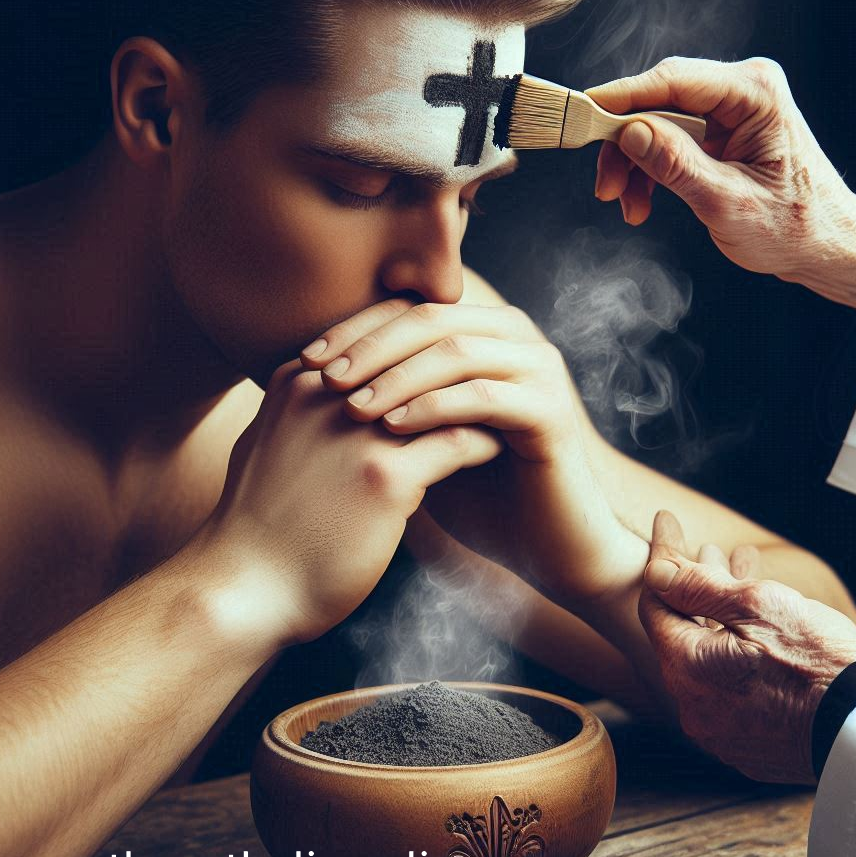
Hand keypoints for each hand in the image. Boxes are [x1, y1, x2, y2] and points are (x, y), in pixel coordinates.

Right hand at [196, 357, 501, 645]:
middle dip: (460, 363)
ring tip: (511, 407)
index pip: (381, 337)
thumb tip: (331, 393)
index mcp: (299, 380)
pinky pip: (457, 442)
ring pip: (444, 393)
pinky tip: (505, 449)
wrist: (243, 591)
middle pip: (416, 355)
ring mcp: (355, 432)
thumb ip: (301, 410)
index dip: (427, 345)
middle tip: (500, 374)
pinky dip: (486, 442)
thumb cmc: (256, 528)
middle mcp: (326, 393)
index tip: (462, 358)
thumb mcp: (267, 445)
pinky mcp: (384, 476)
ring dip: (481, 399)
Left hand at [299, 298, 647, 607]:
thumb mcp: (424, 438)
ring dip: (395, 376)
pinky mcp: (550, 410)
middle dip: (370, 347)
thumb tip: (314, 377)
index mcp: (484, 332)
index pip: (409, 310)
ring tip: (349, 406)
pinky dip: (432, 408)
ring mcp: (539, 370)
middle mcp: (516, 338)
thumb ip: (389, 398)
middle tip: (323, 377)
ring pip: (454, 351)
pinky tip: (391, 429)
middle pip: (429, 318)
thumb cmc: (479, 494)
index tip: (304, 360)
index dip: (355, 330)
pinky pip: (481, 396)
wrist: (548, 546)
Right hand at [587, 57, 855, 311]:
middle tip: (605, 186)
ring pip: (656, 123)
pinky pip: (667, 141)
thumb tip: (631, 133)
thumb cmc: (794, 227)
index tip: (582, 111)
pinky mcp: (719, 132)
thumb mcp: (728, 203)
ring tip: (627, 206)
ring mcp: (729, 110)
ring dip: (633, 165)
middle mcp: (742, 91)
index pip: (674, 80)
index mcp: (755, 94)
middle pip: (658, 100)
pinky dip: (648, 171)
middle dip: (624, 145)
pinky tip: (641, 202)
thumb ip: (678, 166)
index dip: (622, 96)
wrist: (824, 248)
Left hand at [638, 510, 855, 784]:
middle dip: (698, 587)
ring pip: (707, 659)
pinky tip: (760, 632)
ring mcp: (719, 732)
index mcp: (686, 668)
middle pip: (682, 631)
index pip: (654, 603)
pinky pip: (728, 689)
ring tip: (743, 578)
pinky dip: (736, 654)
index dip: (662, 557)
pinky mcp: (747, 746)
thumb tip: (656, 571)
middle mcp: (691, 706)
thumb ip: (698, 587)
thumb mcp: (758, 607)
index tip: (665, 521)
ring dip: (720, 618)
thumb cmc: (818, 663)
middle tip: (714, 550)